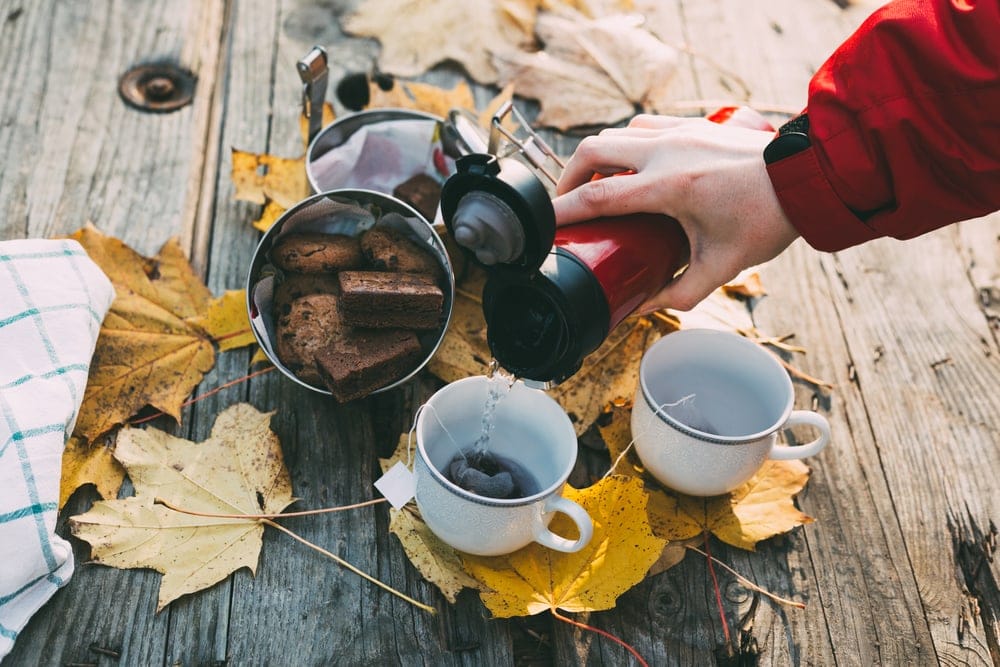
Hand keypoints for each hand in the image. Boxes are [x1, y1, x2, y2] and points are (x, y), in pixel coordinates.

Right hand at [552, 114, 799, 311]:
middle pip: (592, 150)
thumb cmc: (767, 218)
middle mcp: (667, 150)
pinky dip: (625, 146)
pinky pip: (641, 127)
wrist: (806, 177)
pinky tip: (633, 168)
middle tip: (565, 203)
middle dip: (568, 177)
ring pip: (616, 134)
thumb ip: (678, 293)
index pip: (597, 196)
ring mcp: (678, 132)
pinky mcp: (691, 125)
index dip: (562, 212)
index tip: (543, 225)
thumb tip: (644, 306)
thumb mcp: (721, 267)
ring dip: (597, 159)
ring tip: (596, 187)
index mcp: (669, 186)